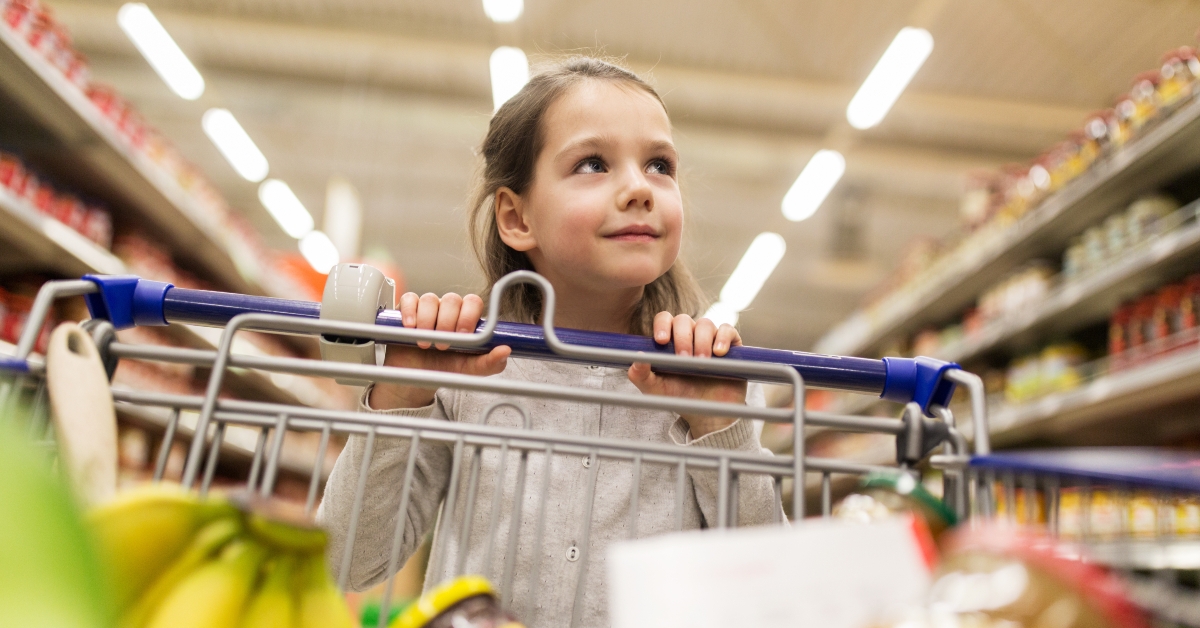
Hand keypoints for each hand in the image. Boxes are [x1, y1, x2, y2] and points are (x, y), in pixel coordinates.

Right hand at [369, 292, 509, 408]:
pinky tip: (411, 328)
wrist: (419, 378)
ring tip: (426, 343)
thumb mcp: (471, 370)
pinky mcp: (407, 310)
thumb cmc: (447, 368)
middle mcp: (449, 309)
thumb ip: (490, 362)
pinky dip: (410, 312)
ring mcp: (428, 307)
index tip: (463, 335)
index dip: (468, 315)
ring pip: (430, 299)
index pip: (473, 302)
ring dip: (428, 321)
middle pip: (452, 299)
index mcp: (467, 317)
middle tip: (443, 344)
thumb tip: (506, 350)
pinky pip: (410, 299)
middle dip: (448, 322)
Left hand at [627, 313, 745, 438]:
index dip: (662, 325)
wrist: (706, 413)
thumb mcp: (655, 389)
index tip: (661, 341)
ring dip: (702, 341)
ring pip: (705, 324)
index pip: (664, 319)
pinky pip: (727, 330)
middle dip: (682, 338)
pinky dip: (722, 338)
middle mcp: (690, 334)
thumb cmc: (679, 397)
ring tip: (701, 363)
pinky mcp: (730, 345)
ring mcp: (710, 338)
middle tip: (684, 359)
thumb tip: (636, 358)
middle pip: (684, 319)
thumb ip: (640, 375)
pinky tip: (718, 353)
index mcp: (670, 339)